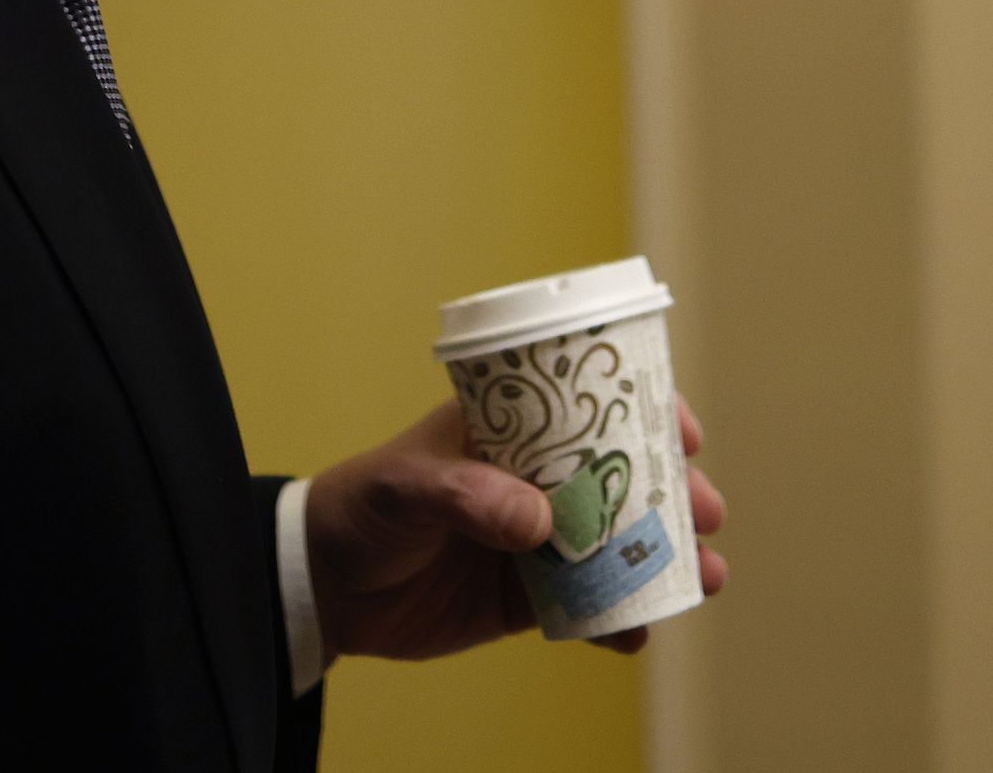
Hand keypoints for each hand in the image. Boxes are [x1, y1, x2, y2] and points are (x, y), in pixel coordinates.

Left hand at [304, 392, 726, 665]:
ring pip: (618, 543)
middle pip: (620, 475)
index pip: (586, 403)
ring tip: (705, 577)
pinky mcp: (527, 598)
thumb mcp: (405, 486)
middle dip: (673, 491)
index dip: (643, 409)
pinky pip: (590, 608)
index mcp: (508, 428)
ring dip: (665, 557)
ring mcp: (534, 539)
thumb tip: (537, 520)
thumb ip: (465, 496)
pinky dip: (621, 620)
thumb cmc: (361, 506)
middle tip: (708, 512)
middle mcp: (531, 478)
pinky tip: (639, 633)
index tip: (687, 430)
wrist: (326, 586)